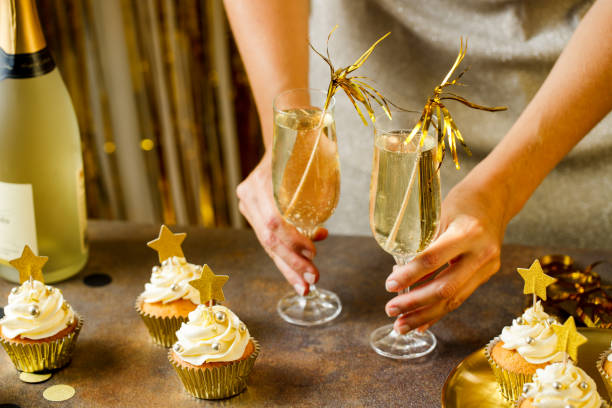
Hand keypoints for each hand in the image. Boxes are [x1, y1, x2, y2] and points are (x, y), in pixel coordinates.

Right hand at [237, 153, 327, 294]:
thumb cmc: (304, 142)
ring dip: (289, 267)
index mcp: (259, 183)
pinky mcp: (255, 213)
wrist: (285, 134)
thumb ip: (321, 178)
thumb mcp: (315, 152)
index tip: (314, 252)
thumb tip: (322, 226)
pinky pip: (270, 240)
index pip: (274, 222)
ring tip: (307, 285)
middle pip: (269, 239)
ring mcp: (249, 205)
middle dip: (293, 263)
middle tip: (314, 280)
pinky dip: (286, 257)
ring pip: (268, 245)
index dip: (294, 242)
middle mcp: (249, 196)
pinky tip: (301, 270)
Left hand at [383, 179, 507, 333]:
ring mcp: (487, 267)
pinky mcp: (487, 275)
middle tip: (390, 310)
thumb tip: (398, 274)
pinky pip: (461, 297)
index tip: (389, 285)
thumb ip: (423, 243)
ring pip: (454, 299)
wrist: (495, 198)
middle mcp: (481, 253)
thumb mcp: (439, 214)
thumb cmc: (463, 202)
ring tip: (401, 325)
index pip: (434, 259)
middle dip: (415, 303)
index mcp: (467, 232)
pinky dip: (439, 311)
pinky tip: (422, 324)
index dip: (410, 275)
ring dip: (425, 315)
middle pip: (445, 288)